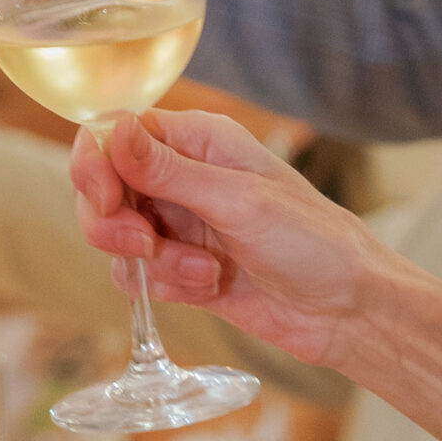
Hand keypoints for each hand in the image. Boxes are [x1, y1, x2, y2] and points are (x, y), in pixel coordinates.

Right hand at [69, 109, 390, 371]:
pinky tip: (210, 287)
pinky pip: (136, 275)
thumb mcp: (238, 201)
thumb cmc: (312, 242)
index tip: (107, 198)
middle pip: (102, 189)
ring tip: (203, 272)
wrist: (346, 311)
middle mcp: (180, 177)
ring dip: (152, 262)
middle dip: (114, 224)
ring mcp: (177, 224)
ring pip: (114, 237)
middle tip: (144, 244)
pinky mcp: (177, 268)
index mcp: (196, 141)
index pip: (112, 134)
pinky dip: (166, 286)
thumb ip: (167, 170)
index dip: (96, 165)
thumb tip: (111, 129)